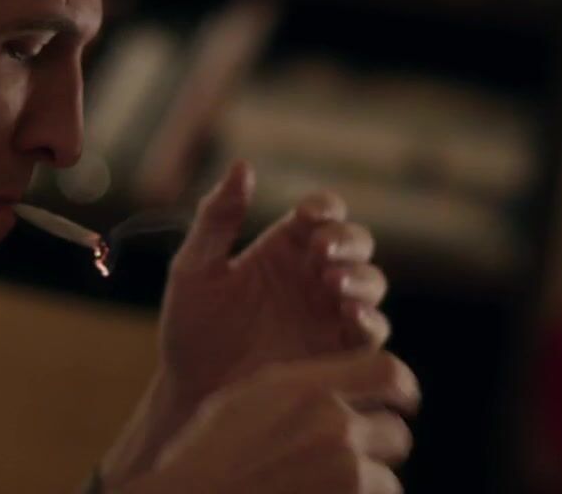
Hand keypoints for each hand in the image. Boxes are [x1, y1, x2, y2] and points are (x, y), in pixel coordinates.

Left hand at [100, 161, 395, 484]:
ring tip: (334, 282)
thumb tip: (242, 165)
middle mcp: (314, 277)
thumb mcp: (195, 270)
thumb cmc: (189, 331)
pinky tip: (349, 315)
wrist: (191, 395)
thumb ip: (216, 219)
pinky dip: (369, 320)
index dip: (324, 207)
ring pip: (371, 285)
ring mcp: (330, 316)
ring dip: (361, 277)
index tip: (309, 213)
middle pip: (356, 244)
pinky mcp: (338, 355)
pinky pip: (371, 334)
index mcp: (283, 249)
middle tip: (322, 250)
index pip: (321, 214)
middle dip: (347, 240)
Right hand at [120, 352, 419, 493]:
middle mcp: (335, 427)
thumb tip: (344, 392)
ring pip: (388, 482)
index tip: (403, 402)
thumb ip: (305, 390)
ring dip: (366, 490)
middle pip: (397, 434)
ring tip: (318, 490)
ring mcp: (345, 474)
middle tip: (347, 463)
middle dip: (378, 450)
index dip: (403, 388)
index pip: (389, 372)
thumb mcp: (250, 399)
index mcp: (309, 389)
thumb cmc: (207, 456)